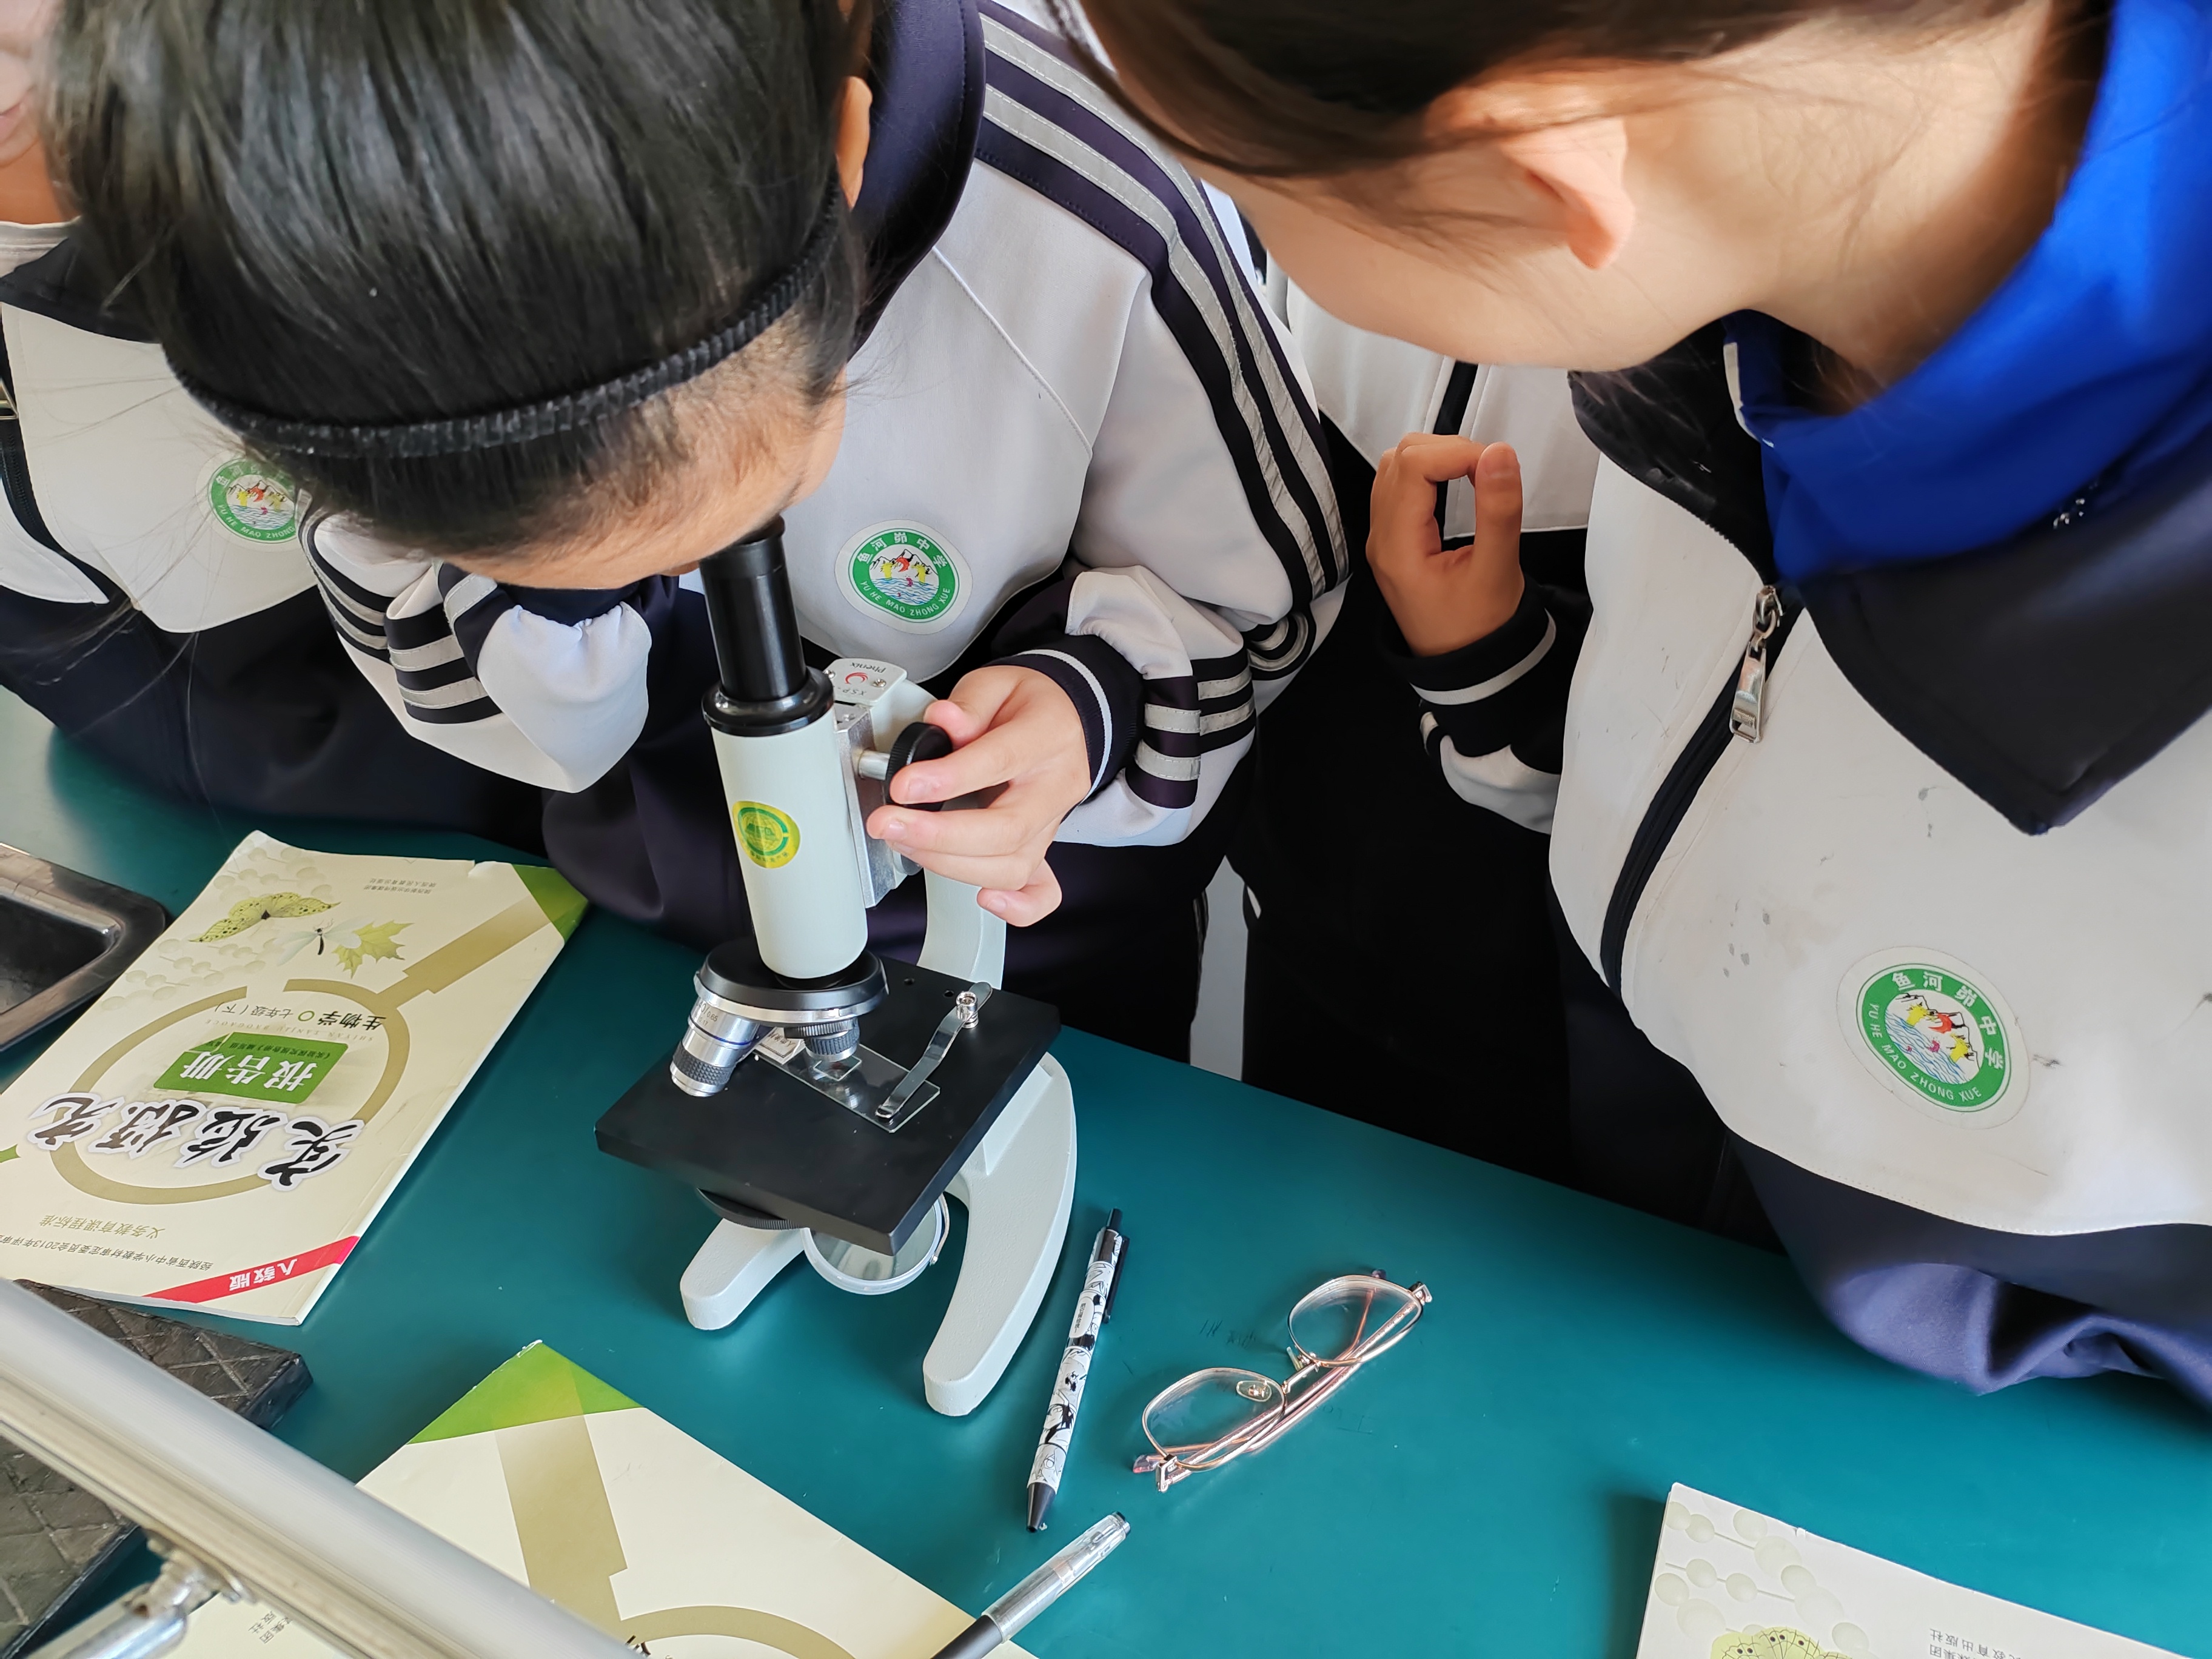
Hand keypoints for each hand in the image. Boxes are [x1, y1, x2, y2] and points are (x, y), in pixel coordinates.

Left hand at [865, 665, 1090, 925]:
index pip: (999, 762)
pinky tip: (985, 900)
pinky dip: (1018, 906)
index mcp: (1047, 736)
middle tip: (889, 825)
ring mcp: (1052, 823)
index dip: (949, 779)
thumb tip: (943, 720)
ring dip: (952, 863)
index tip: (903, 787)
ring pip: (1012, 864)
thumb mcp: (999, 681)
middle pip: (1007, 829)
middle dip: (940, 836)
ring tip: (905, 842)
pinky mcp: (1045, 846)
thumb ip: (969, 702)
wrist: (1069, 720)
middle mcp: (1055, 786)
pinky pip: (1042, 889)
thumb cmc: (1029, 704)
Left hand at [1368, 435, 1524, 656]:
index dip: (1457, 451)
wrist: (1465, 665)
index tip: (1494, 465)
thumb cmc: (1479, 628)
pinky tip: (1456, 483)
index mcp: (1399, 548)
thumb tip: (1499, 453)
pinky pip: (1399, 486)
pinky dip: (1428, 472)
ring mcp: (1383, 538)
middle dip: (1447, 450)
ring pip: (1396, 467)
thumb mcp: (1497, 571)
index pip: (1413, 466)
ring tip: (1475, 475)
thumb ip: (1498, 510)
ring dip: (1436, 457)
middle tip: (1488, 470)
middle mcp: (1381, 538)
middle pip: (1400, 458)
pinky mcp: (1394, 538)